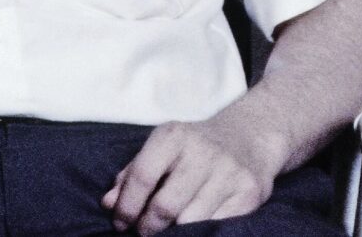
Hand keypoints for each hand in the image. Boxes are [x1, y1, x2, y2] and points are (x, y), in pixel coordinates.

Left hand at [103, 116, 286, 234]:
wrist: (252, 135)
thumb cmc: (194, 148)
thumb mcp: (162, 148)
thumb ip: (132, 174)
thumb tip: (109, 203)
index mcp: (174, 136)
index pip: (142, 177)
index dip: (126, 207)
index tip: (122, 223)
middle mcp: (203, 150)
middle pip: (165, 206)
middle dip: (148, 228)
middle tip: (145, 232)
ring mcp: (230, 171)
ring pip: (191, 222)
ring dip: (175, 232)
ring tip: (171, 228)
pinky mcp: (250, 191)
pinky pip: (218, 226)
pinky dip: (203, 231)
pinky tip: (198, 222)